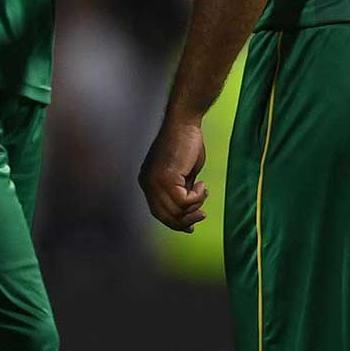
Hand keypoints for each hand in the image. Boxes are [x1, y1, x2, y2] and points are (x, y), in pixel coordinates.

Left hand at [139, 113, 208, 231]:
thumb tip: (189, 212)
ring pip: (176, 211)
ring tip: (202, 191)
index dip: (175, 222)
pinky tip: (201, 184)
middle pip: (166, 216)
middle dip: (186, 220)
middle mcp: (147, 184)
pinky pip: (184, 202)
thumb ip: (181, 191)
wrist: (184, 124)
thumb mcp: (182, 174)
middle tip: (202, 214)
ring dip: (195, 205)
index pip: (158, 212)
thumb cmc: (186, 144)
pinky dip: (197, 197)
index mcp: (148, 183)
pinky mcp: (166, 178)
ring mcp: (154, 182)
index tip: (190, 226)